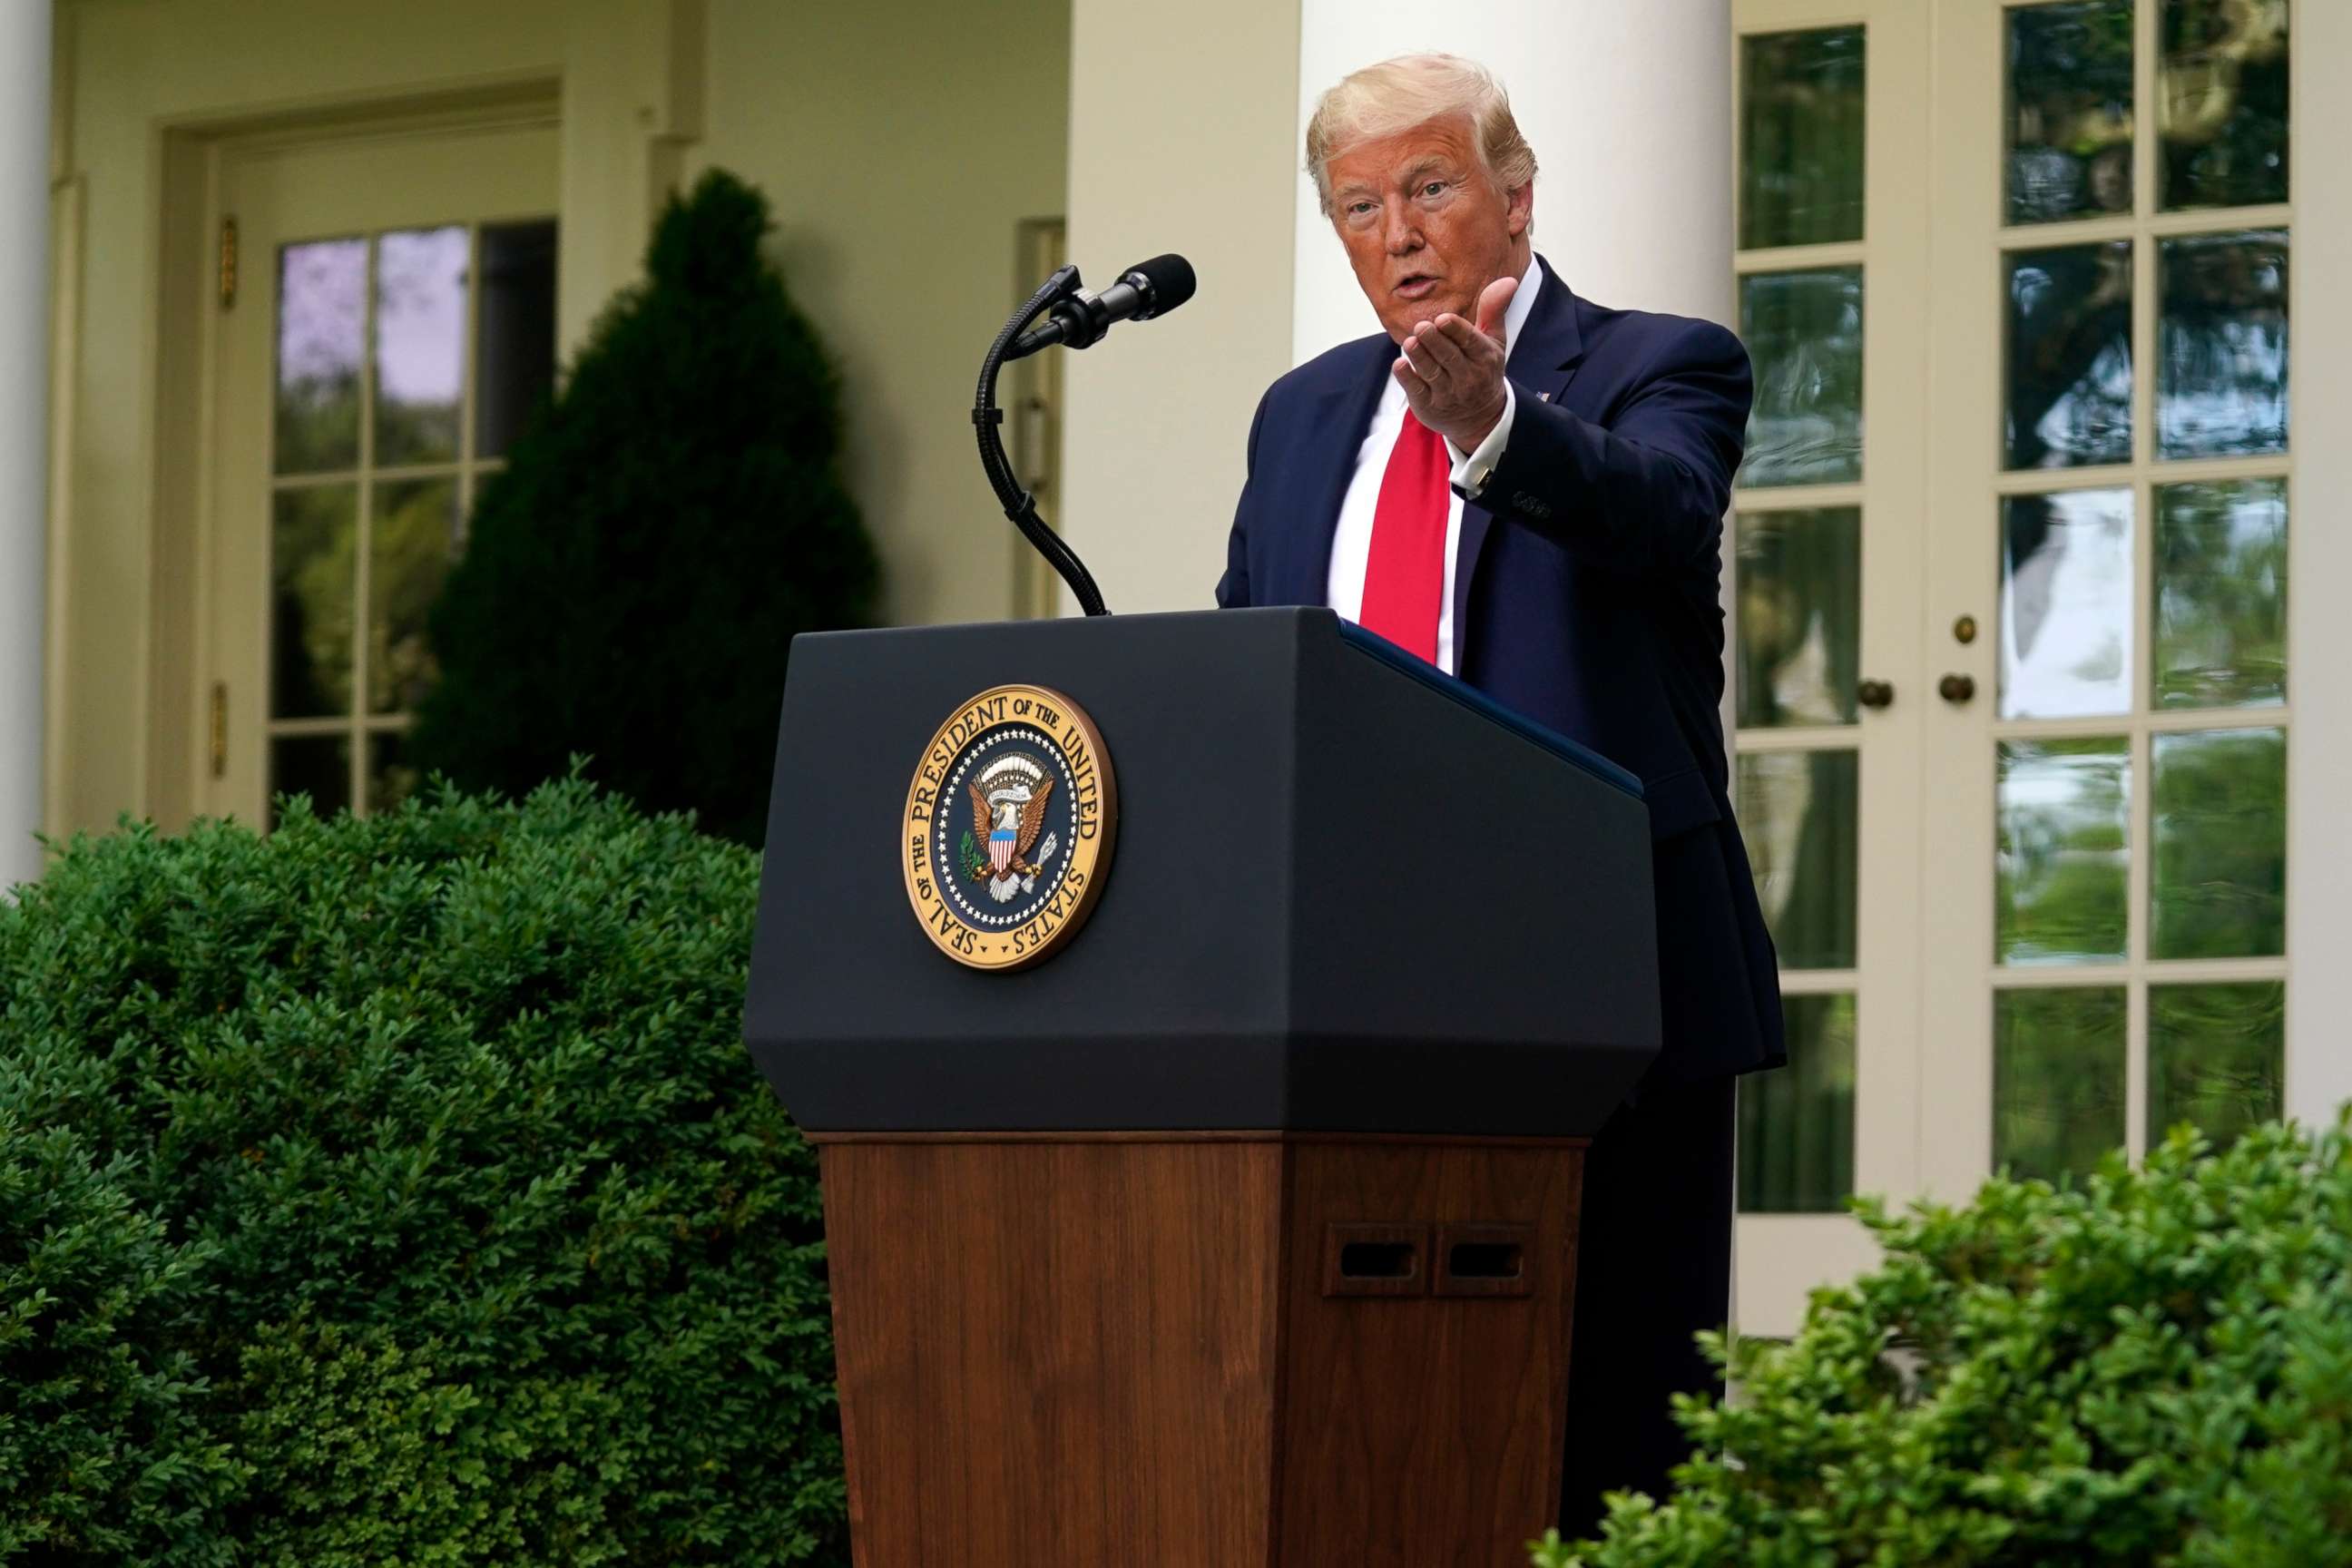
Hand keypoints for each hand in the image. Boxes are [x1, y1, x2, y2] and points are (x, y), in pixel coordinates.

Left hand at [1394, 275, 1515, 451]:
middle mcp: (1468, 377)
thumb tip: (1508, 280)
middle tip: (1421, 326)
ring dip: (1420, 357)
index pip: (1471, 342)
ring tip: (1410, 342)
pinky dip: (1408, 378)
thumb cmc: (1483, 368)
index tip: (1443, 318)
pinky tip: (1399, 365)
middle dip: (1435, 341)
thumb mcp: (1494, 341)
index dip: (1456, 331)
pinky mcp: (1429, 406)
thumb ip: (1494, 311)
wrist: (1481, 418)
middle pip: (1449, 357)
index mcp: (1485, 357)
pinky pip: (1417, 391)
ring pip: (1432, 373)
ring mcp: (1448, 394)